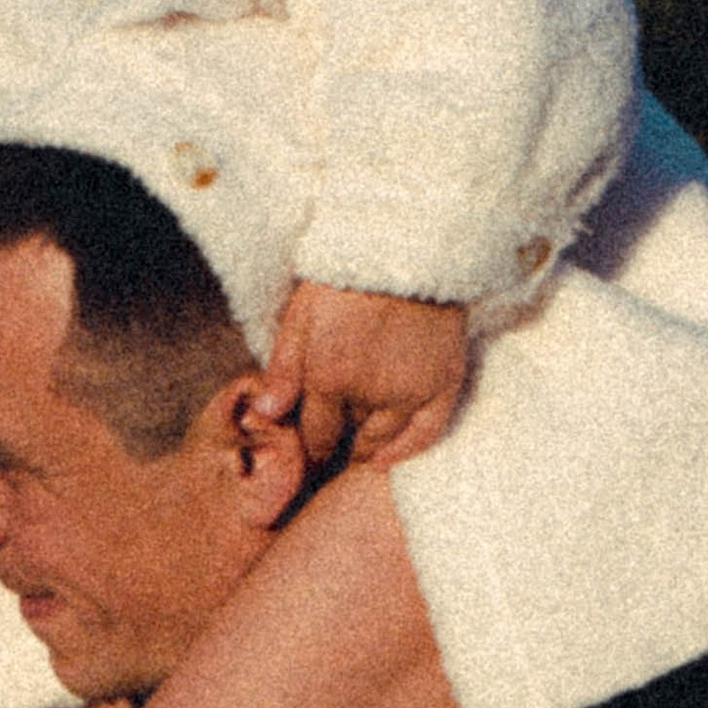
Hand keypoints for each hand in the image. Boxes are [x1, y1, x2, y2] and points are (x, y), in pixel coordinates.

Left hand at [249, 285, 467, 468]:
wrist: (405, 247)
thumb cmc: (344, 276)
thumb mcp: (300, 316)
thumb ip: (283, 368)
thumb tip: (265, 415)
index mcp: (329, 377)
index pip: (315, 433)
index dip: (309, 450)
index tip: (305, 461)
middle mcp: (369, 394)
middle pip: (348, 437)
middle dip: (335, 447)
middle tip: (330, 454)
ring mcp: (410, 391)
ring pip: (383, 438)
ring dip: (366, 448)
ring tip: (355, 453)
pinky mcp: (443, 382)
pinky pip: (426, 433)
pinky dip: (406, 451)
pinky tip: (386, 460)